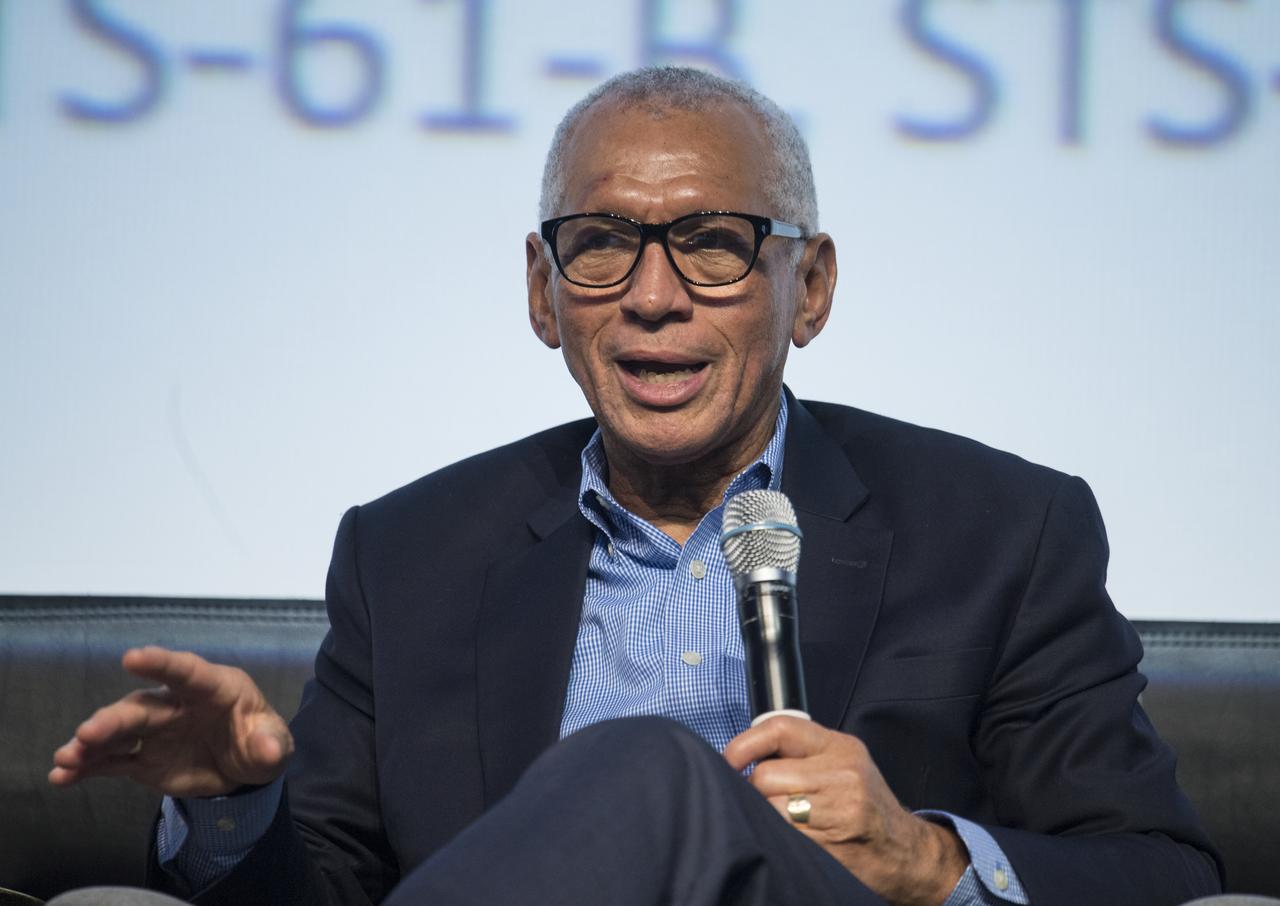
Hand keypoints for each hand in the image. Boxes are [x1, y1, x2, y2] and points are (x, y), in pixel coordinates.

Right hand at [49, 646, 293, 797]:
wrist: (243, 770)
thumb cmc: (260, 742)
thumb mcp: (274, 746)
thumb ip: (270, 744)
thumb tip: (269, 748)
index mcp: (214, 688)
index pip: (187, 671)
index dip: (161, 664)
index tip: (132, 657)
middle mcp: (177, 703)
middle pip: (141, 707)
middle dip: (113, 719)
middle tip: (87, 733)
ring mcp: (156, 730)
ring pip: (118, 733)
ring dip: (90, 744)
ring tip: (66, 759)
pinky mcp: (143, 758)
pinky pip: (110, 761)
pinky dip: (86, 768)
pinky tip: (61, 776)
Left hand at [723, 717, 966, 905]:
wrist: (904, 852)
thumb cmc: (864, 805)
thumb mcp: (842, 763)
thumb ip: (801, 752)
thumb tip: (745, 755)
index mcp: (839, 747)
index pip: (779, 729)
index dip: (743, 745)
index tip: (728, 761)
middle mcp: (842, 774)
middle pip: (766, 777)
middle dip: (755, 792)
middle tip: (766, 801)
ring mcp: (839, 811)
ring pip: (769, 810)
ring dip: (765, 817)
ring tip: (782, 821)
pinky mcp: (832, 845)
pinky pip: (783, 837)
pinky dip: (778, 839)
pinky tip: (791, 838)